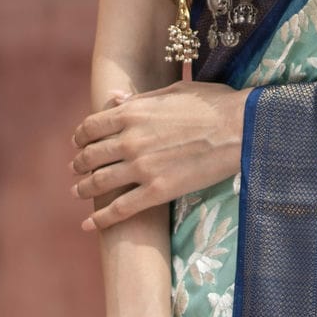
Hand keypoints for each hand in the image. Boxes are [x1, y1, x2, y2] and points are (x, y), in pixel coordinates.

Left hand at [72, 83, 247, 232]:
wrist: (240, 128)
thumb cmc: (213, 104)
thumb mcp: (172, 91)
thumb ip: (139, 99)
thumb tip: (114, 98)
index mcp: (132, 113)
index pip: (90, 126)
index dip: (80, 136)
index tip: (78, 143)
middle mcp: (130, 140)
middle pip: (91, 156)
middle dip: (80, 164)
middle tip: (76, 169)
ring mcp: (142, 167)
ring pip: (100, 183)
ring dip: (84, 189)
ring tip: (78, 192)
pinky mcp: (157, 191)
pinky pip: (120, 209)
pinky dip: (101, 219)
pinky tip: (88, 225)